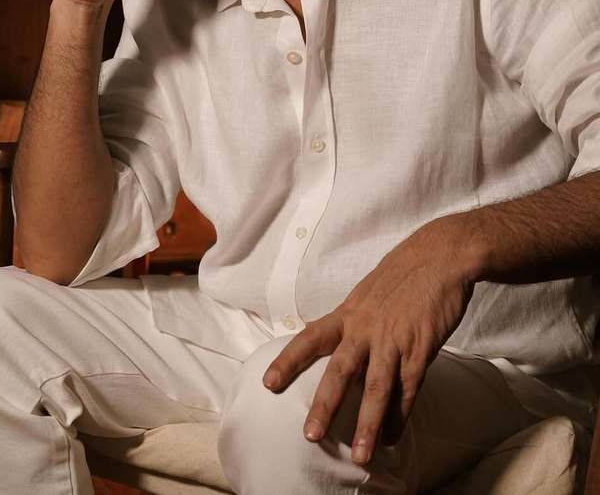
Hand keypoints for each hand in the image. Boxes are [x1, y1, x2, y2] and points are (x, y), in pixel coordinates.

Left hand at [262, 216, 474, 464]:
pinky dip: (400, 415)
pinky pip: (408, 389)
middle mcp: (366, 327)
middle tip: (310, 435)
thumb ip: (355, 317)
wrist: (442, 255)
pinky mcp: (421, 348)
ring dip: (367, 424)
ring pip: (376, 388)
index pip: (310, 337)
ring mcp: (394, 339)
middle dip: (324, 405)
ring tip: (360, 455)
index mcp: (349, 311)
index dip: (287, 361)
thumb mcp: (368, 290)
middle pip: (340, 371)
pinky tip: (392, 435)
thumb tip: (343, 339)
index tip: (267, 383)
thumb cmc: (404, 271)